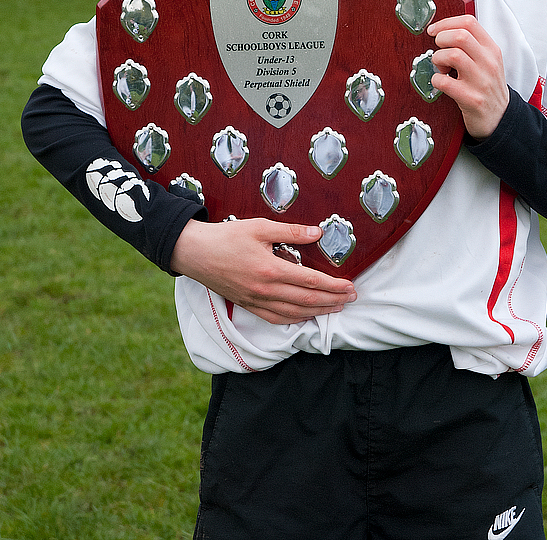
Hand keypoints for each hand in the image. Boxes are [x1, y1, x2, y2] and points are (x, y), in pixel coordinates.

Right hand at [170, 217, 356, 324]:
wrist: (195, 253)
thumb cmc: (227, 236)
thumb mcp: (260, 227)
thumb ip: (291, 231)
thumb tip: (317, 233)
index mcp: (270, 270)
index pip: (310, 282)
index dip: (333, 286)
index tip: (350, 286)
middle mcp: (265, 290)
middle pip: (306, 301)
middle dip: (332, 301)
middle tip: (351, 298)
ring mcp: (256, 301)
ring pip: (293, 313)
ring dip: (318, 312)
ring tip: (335, 308)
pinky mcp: (248, 305)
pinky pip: (275, 318)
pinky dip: (294, 320)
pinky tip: (305, 316)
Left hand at [426, 14, 509, 139]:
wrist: (500, 118)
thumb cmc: (488, 87)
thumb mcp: (488, 61)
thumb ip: (472, 45)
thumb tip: (444, 31)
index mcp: (492, 49)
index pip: (469, 22)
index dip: (446, 23)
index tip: (435, 30)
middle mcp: (489, 63)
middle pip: (460, 36)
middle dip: (441, 39)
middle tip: (438, 49)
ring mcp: (481, 81)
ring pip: (452, 55)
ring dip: (438, 59)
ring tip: (440, 67)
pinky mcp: (471, 99)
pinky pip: (445, 82)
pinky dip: (436, 80)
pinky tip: (440, 82)